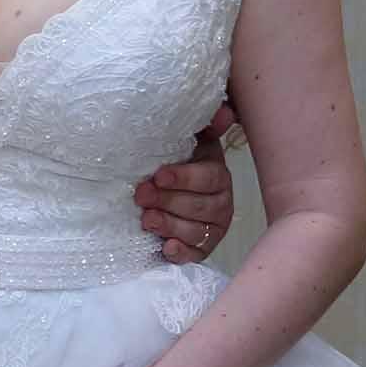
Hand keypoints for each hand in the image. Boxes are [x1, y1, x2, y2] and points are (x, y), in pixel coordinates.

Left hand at [137, 103, 236, 263]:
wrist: (173, 195)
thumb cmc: (179, 165)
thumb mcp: (191, 142)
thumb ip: (205, 126)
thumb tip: (223, 111)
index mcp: (217, 175)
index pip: (209, 177)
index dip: (184, 177)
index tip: (159, 175)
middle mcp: (221, 203)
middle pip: (199, 206)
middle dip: (169, 201)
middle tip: (142, 195)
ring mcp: (212, 229)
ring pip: (195, 231)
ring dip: (170, 225)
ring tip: (147, 219)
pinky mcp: (201, 249)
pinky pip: (195, 255)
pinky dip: (180, 252)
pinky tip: (166, 248)